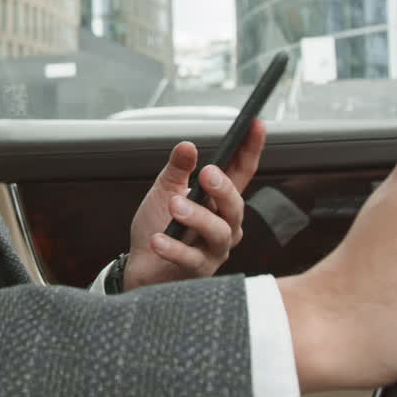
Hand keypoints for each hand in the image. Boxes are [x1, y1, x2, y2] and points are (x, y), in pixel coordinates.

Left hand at [123, 119, 266, 290]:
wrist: (141, 269)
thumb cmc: (157, 229)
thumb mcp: (164, 192)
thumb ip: (177, 170)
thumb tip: (187, 146)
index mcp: (218, 201)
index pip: (241, 172)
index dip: (250, 148)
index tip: (255, 125)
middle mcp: (224, 225)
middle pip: (235, 205)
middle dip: (223, 188)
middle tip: (207, 174)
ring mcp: (214, 250)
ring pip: (219, 232)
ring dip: (197, 217)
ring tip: (175, 206)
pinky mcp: (199, 271)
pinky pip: (192, 259)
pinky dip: (174, 248)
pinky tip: (159, 240)